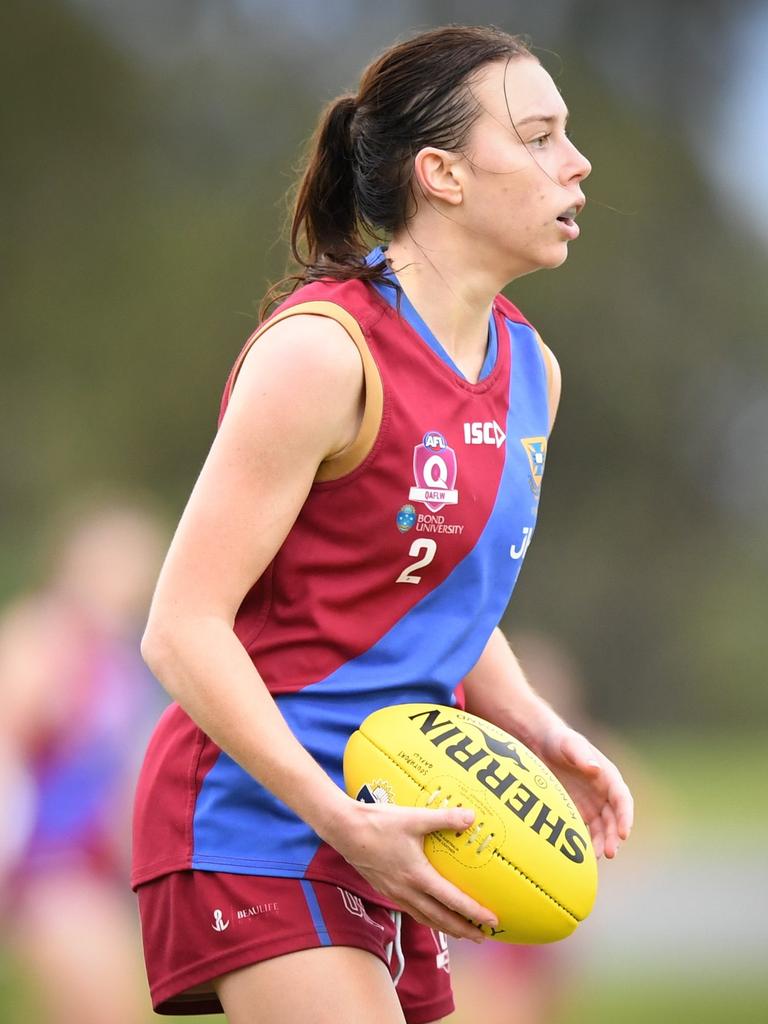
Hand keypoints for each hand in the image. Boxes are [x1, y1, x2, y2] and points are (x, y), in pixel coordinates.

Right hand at [323, 799, 497, 941]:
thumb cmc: (379, 823)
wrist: (345, 830)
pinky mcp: (385, 889)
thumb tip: (471, 817)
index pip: (452, 901)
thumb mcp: (414, 817)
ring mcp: (394, 893)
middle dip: (463, 930)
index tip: (492, 921)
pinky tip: (431, 913)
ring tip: (462, 932)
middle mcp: (407, 891)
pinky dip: (427, 917)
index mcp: (417, 876)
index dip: (474, 912)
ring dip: (446, 927)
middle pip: (440, 918)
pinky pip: (411, 910)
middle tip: (483, 936)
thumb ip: (444, 818)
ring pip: (425, 918)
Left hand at [535, 725, 633, 858]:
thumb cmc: (559, 741)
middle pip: (615, 818)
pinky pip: (588, 830)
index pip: (622, 799)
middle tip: (610, 852)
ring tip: (599, 858)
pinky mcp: (579, 811)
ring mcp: (593, 803)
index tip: (624, 833)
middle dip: (615, 836)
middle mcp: (604, 792)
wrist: (540, 743)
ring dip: (604, 842)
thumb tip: (596, 769)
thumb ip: (581, 755)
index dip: (626, 817)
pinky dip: (589, 842)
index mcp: (608, 776)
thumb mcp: (569, 744)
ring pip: (604, 828)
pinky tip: (585, 855)